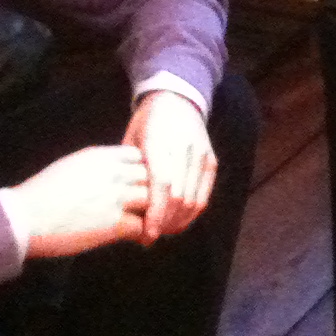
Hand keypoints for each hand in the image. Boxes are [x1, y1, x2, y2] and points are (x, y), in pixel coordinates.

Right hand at [14, 145, 150, 257]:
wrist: (25, 218)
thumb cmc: (39, 196)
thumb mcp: (69, 167)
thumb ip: (94, 167)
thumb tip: (107, 174)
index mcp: (99, 157)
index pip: (137, 156)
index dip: (139, 171)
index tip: (134, 185)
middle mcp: (112, 173)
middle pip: (149, 176)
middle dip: (149, 191)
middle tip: (146, 207)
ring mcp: (115, 198)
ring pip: (151, 200)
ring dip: (150, 213)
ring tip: (146, 224)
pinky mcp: (114, 224)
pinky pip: (143, 226)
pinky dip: (142, 234)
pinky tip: (137, 240)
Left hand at [124, 90, 216, 243]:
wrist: (176, 99)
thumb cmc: (146, 123)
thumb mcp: (130, 142)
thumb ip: (130, 172)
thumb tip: (124, 209)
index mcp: (159, 143)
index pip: (162, 186)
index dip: (155, 215)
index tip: (146, 236)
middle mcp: (184, 150)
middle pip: (179, 198)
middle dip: (165, 223)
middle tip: (150, 236)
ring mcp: (201, 155)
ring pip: (193, 200)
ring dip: (178, 221)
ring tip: (163, 231)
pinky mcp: (211, 161)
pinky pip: (204, 195)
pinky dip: (192, 213)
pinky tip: (178, 221)